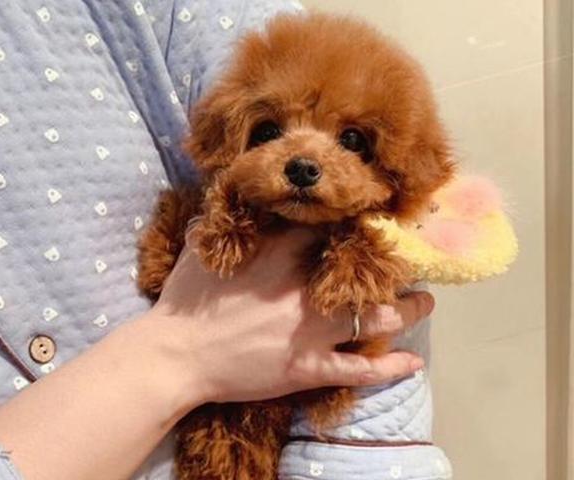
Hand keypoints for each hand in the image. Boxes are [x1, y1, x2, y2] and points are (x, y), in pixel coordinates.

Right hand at [150, 228, 433, 404]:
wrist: (176, 356)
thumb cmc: (185, 300)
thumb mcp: (199, 249)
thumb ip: (220, 220)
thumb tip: (228, 195)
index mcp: (280, 256)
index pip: (330, 231)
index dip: (358, 225)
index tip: (375, 223)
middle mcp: (305, 290)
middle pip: (366, 273)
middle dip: (395, 267)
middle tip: (412, 263)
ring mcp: (311, 331)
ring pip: (374, 318)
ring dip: (406, 311)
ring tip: (424, 303)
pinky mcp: (308, 367)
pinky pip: (357, 369)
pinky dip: (388, 368)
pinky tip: (412, 363)